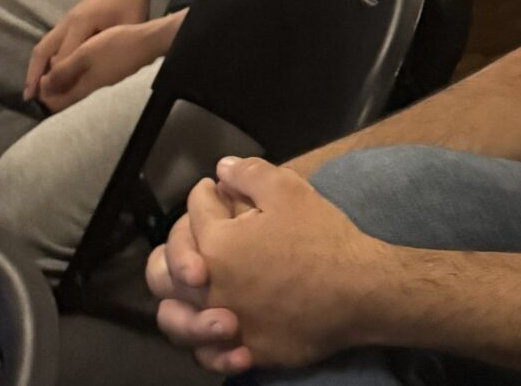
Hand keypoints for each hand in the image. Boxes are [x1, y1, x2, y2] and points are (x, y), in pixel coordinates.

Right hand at [25, 0, 151, 100]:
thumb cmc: (130, 2)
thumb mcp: (128, 24)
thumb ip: (114, 45)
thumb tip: (104, 71)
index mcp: (82, 23)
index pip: (64, 57)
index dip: (59, 79)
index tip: (55, 100)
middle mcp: (67, 22)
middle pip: (43, 52)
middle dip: (35, 76)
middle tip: (31, 99)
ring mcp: (63, 21)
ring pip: (42, 47)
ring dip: (34, 68)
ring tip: (30, 92)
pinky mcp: (66, 22)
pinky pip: (48, 43)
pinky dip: (42, 59)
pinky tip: (42, 75)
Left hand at [36, 15, 175, 111]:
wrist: (151, 42)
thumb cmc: (115, 46)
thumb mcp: (83, 53)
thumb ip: (61, 71)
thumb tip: (43, 86)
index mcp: (83, 91)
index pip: (54, 102)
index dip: (43, 91)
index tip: (43, 75)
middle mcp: (93, 95)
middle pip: (66, 100)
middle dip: (54, 89)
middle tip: (52, 71)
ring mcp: (105, 88)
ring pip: (78, 92)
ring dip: (67, 83)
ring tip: (66, 65)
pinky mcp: (114, 80)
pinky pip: (90, 85)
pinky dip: (80, 79)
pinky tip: (85, 65)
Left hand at [154, 157, 385, 370]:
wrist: (357, 291)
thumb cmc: (322, 238)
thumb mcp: (290, 191)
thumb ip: (250, 174)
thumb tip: (222, 168)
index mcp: (215, 244)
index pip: (195, 211)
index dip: (206, 193)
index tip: (218, 188)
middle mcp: (206, 287)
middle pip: (163, 268)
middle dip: (176, 245)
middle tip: (196, 238)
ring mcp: (221, 324)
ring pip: (174, 317)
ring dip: (178, 296)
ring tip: (196, 286)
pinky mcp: (242, 349)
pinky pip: (207, 353)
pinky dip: (206, 342)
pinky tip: (222, 328)